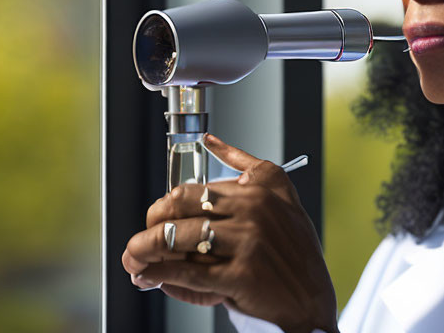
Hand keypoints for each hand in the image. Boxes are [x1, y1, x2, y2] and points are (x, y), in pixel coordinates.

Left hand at [121, 134, 338, 332]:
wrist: (310, 302)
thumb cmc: (294, 253)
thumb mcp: (283, 197)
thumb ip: (249, 167)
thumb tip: (210, 140)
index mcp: (258, 190)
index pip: (192, 189)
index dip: (164, 206)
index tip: (156, 219)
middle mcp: (253, 211)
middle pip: (179, 207)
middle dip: (151, 224)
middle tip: (139, 240)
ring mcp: (247, 243)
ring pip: (178, 238)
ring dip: (144, 250)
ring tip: (134, 261)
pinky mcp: (241, 275)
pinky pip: (188, 272)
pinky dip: (160, 275)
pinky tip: (148, 277)